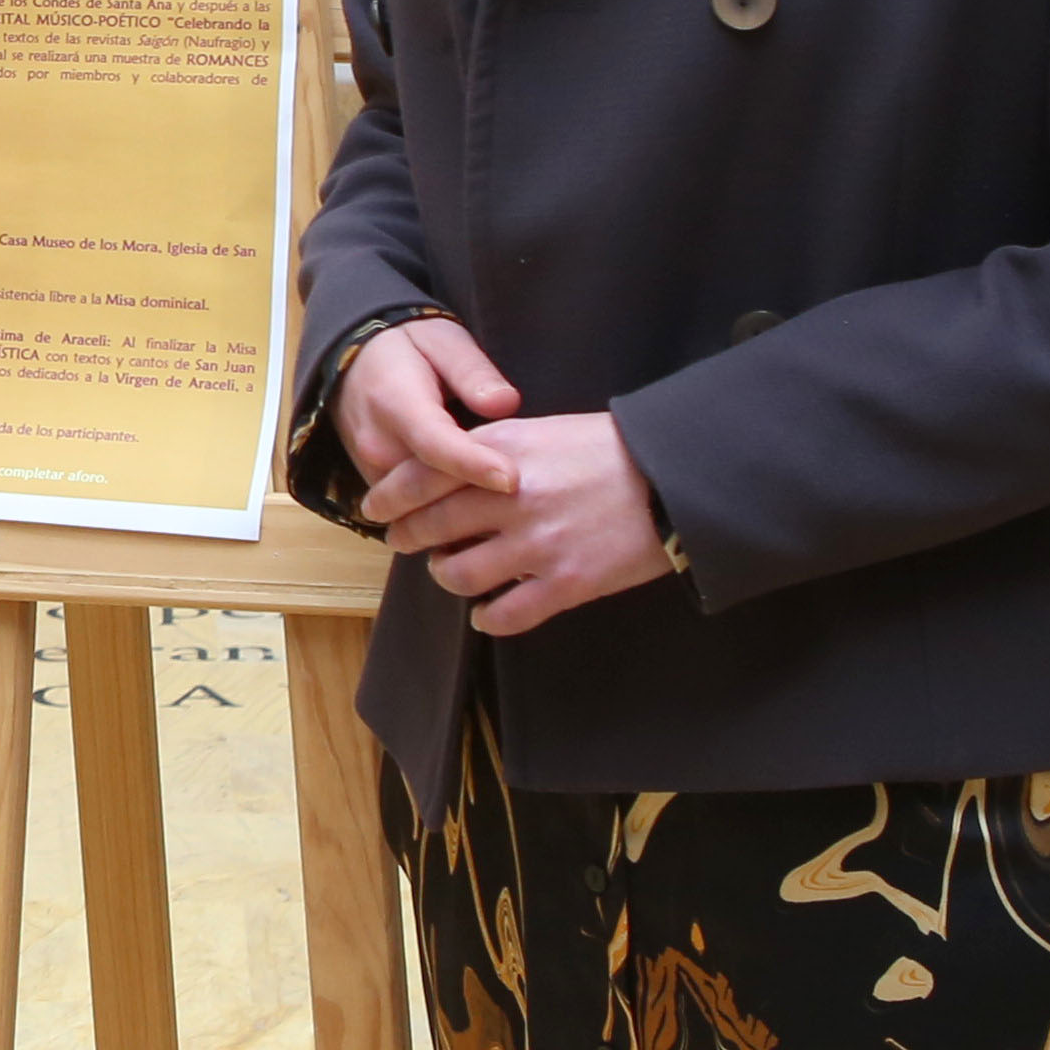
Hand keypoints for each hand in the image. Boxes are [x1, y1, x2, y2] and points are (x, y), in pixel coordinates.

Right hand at [333, 318, 523, 524]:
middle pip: (430, 487)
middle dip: (478, 499)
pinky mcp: (376, 486)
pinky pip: (413, 510)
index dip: (472, 464)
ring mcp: (371, 470)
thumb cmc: (406, 349)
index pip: (435, 443)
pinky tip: (483, 511)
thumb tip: (505, 403)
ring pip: (422, 506)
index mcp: (396, 402)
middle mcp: (377, 444)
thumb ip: (472, 371)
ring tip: (512, 510)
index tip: (512, 479)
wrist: (351, 363)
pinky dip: (446, 512)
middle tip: (533, 502)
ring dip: (462, 511)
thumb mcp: (443, 341)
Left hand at [378, 413, 676, 636]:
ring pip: (458, 574)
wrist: (673, 480)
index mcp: (501, 452)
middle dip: (407, 539)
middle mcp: (510, 498)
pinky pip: (505, 614)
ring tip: (453, 572)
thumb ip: (494, 452)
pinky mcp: (566, 584)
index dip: (389, 498)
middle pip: (430, 527)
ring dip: (446, 577)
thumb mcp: (541, 431)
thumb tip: (450, 472)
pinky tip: (487, 612)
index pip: (420, 476)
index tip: (377, 510)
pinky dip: (487, 617)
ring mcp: (536, 544)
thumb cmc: (609, 451)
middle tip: (404, 543)